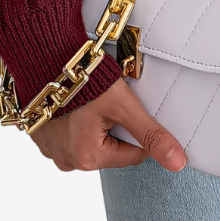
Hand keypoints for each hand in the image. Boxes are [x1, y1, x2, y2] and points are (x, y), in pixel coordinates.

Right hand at [31, 77, 186, 172]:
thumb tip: (176, 162)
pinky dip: (77, 118)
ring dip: (96, 121)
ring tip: (92, 98)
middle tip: (109, 100)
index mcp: (88, 159)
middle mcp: (67, 160)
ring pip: (91, 139)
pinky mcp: (43, 136)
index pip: (133, 154)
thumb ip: (151, 134)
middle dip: (116, 125)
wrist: (44, 58)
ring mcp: (51, 149)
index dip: (138, 128)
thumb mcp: (124, 106)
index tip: (129, 107)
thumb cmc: (82, 82)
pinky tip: (77, 99)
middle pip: (112, 147)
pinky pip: (70, 132)